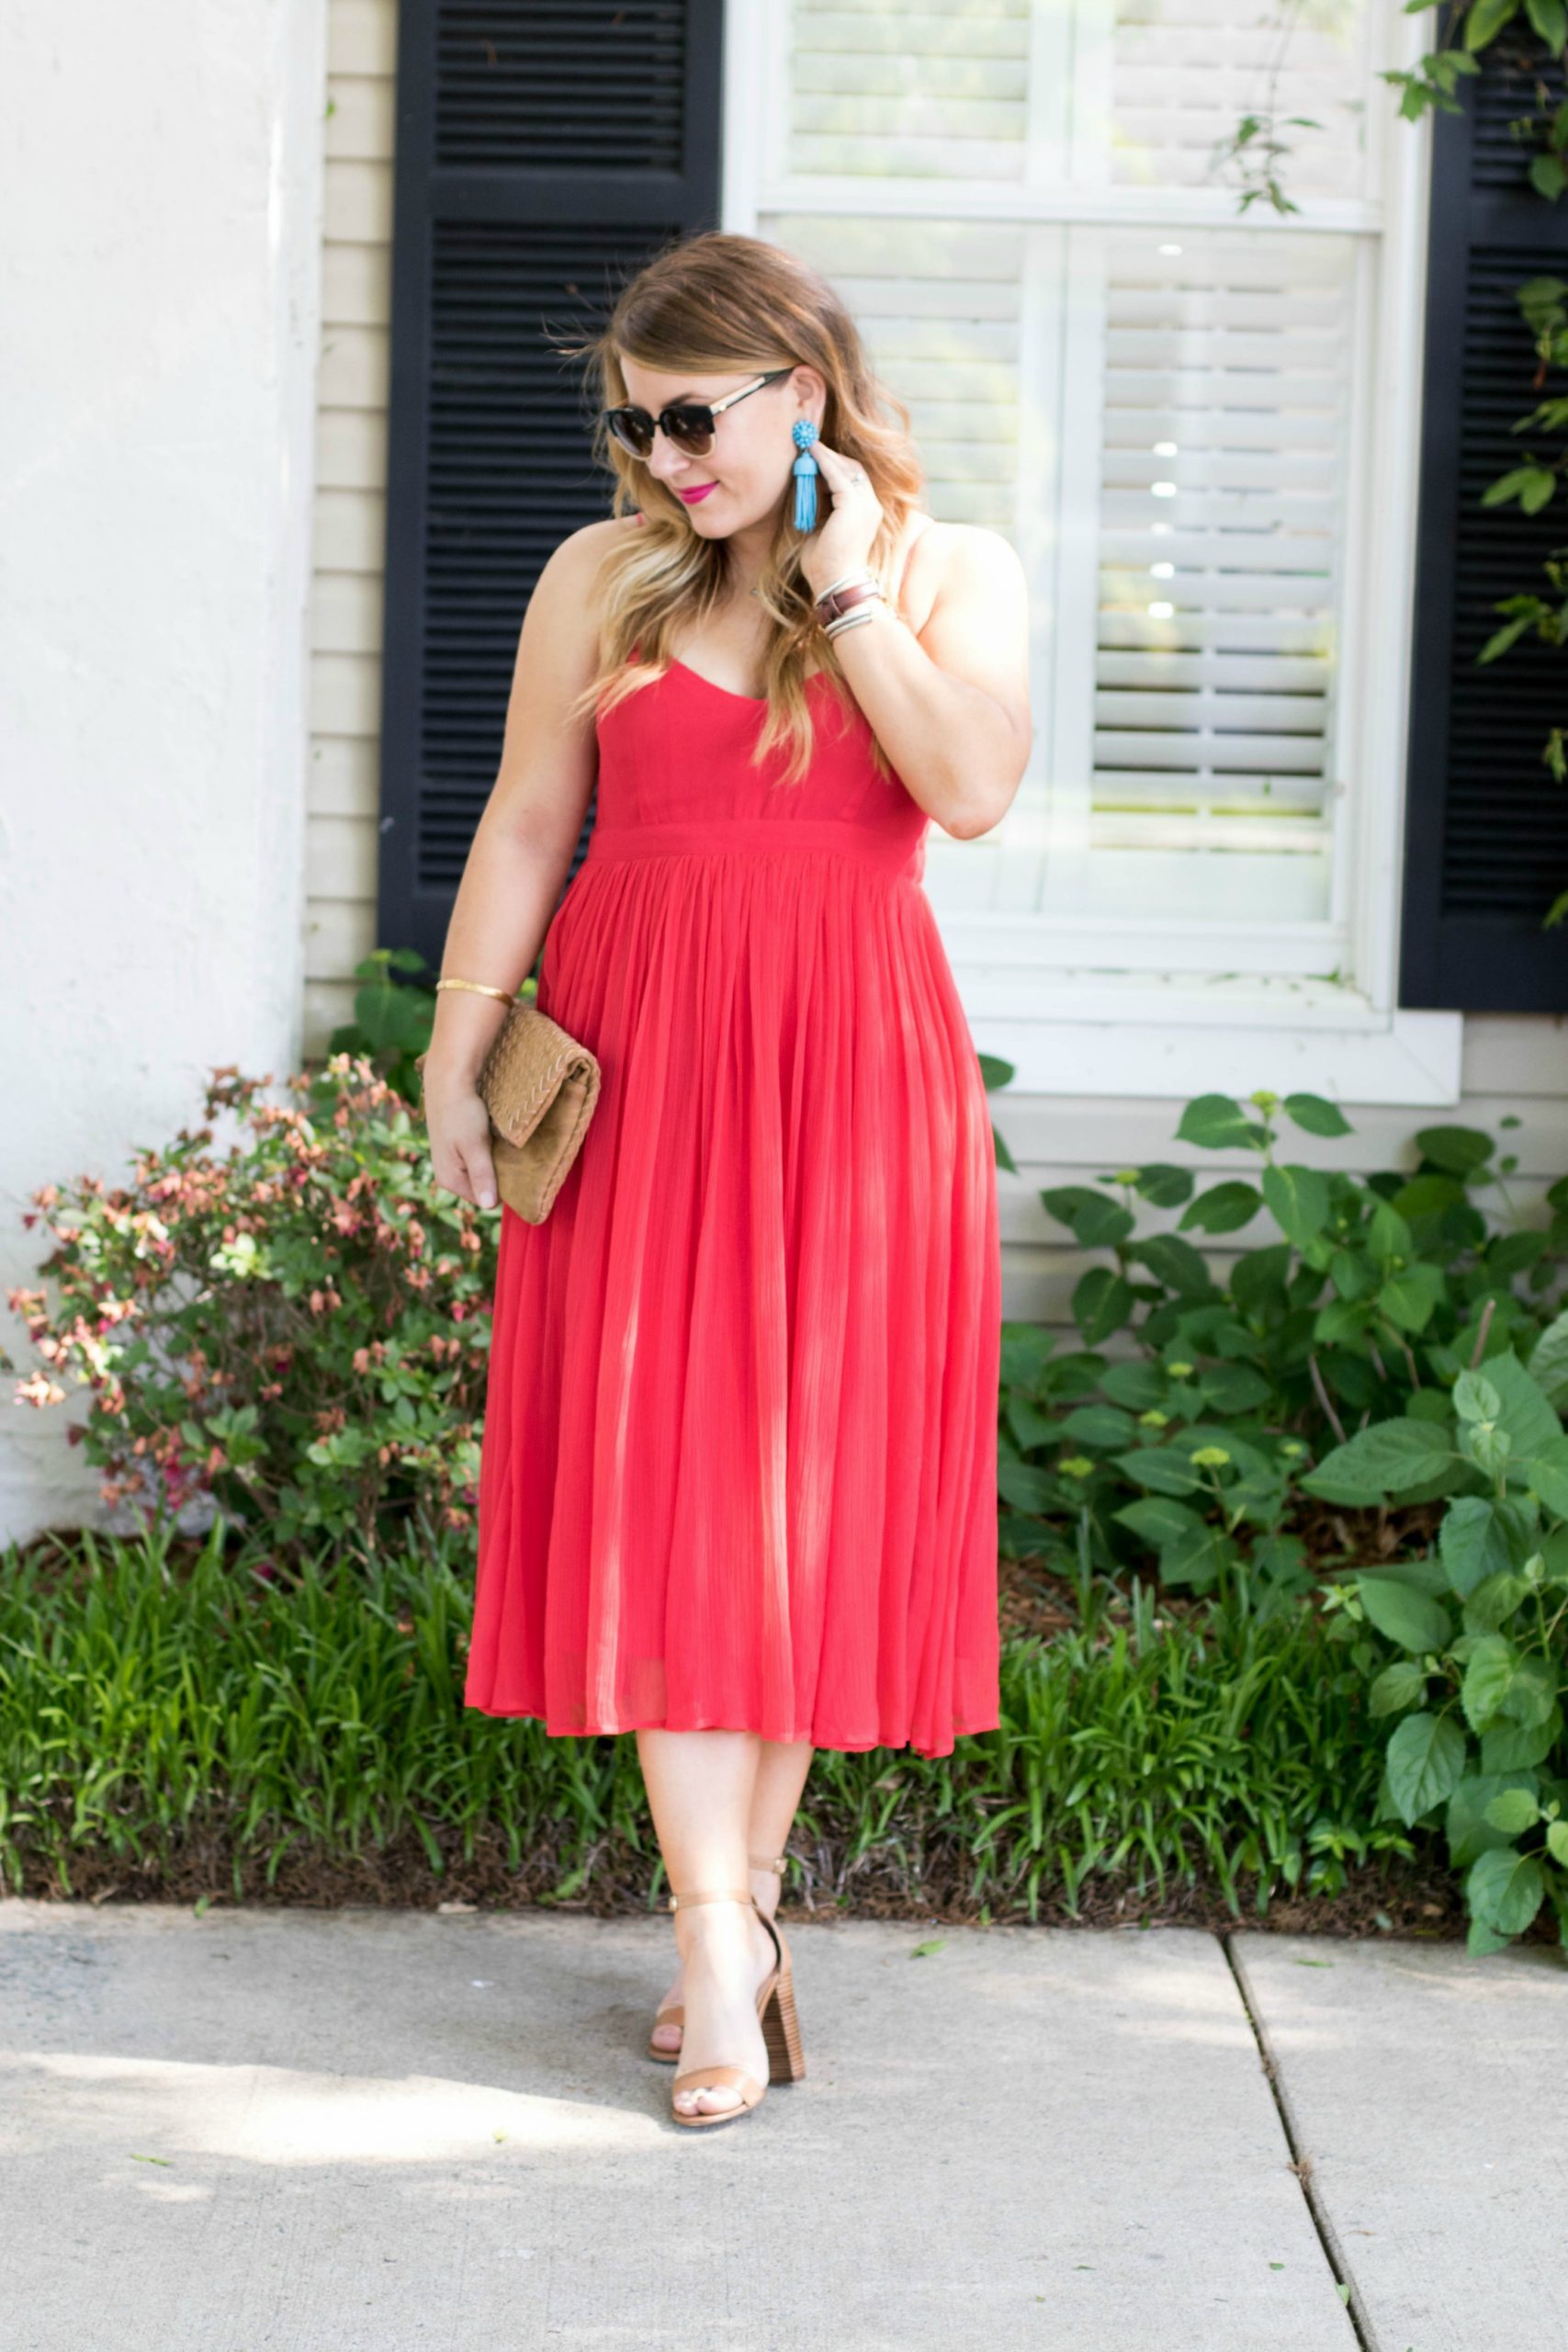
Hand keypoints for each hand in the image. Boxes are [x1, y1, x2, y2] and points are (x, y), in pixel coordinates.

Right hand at [420, 1061, 499, 1210]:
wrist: (447, 1080)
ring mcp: (450, 1161)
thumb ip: (482, 1175)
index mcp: (450, 1180)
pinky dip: (487, 1151)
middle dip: (498, 1176)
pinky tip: (493, 1139)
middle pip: (483, 1187)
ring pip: (481, 1171)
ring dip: (494, 1162)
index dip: (503, 1188)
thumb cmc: (461, 1113)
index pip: (486, 1200)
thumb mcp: (475, 1146)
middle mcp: (447, 1175)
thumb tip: (488, 1206)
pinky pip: (477, 1158)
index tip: (517, 1173)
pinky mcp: (455, 1147)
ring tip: (503, 1146)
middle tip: (511, 1157)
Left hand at [799, 439, 884, 598]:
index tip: (812, 458)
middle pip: (852, 469)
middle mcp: (870, 506)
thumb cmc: (825, 565)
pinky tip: (810, 452)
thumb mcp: (820, 529)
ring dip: (825, 456)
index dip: (833, 467)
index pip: (853, 480)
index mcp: (865, 514)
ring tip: (806, 445)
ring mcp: (865, 504)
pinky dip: (823, 461)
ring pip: (846, 468)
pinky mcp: (853, 505)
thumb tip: (806, 487)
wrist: (835, 584)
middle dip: (830, 457)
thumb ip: (818, 508)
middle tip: (807, 446)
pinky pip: (837, 475)